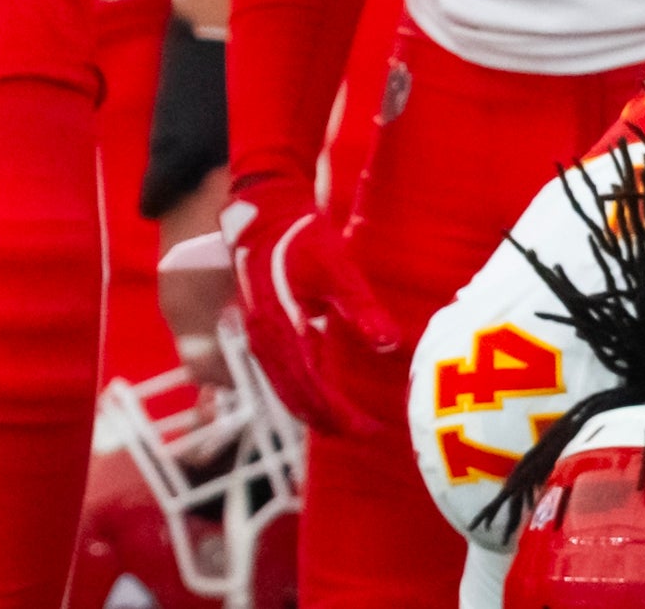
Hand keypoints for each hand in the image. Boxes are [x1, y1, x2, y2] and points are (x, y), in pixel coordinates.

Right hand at [223, 178, 399, 433]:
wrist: (265, 211)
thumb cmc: (302, 236)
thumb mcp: (336, 266)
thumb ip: (360, 306)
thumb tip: (388, 345)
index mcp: (279, 327)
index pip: (311, 388)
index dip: (341, 414)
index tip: (371, 430)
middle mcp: (262, 337)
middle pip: (293, 395)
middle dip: (327, 420)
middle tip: (364, 434)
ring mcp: (256, 333)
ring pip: (283, 387)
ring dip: (312, 409)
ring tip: (344, 424)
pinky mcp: (259, 326)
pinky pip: (279, 372)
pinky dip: (300, 390)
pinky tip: (320, 394)